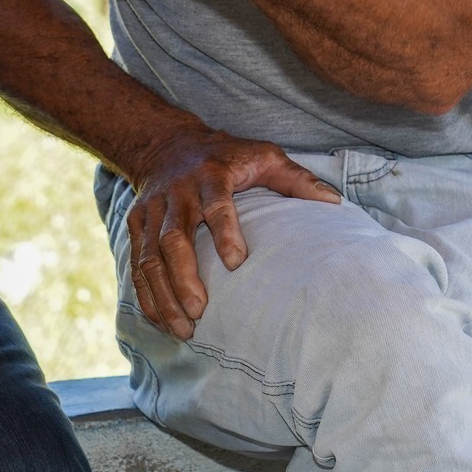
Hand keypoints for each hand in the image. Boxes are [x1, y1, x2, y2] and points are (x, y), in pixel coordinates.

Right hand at [124, 128, 341, 339]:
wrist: (168, 143)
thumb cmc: (227, 155)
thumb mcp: (265, 155)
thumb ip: (297, 180)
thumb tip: (335, 203)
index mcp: (211, 176)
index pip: (216, 205)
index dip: (225, 232)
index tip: (237, 263)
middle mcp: (178, 194)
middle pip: (174, 238)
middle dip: (185, 278)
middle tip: (200, 312)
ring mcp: (153, 211)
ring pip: (151, 257)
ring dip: (164, 295)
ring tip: (183, 328)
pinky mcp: (136, 224)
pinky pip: (137, 263)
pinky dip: (147, 294)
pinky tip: (161, 320)